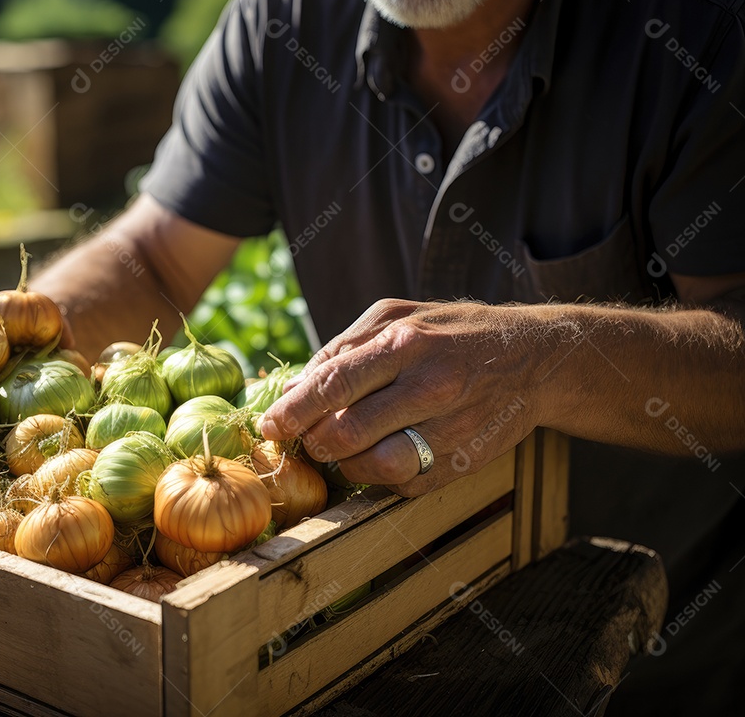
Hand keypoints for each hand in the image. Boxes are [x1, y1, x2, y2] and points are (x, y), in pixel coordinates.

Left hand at [258, 299, 551, 495]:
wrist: (534, 358)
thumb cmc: (452, 332)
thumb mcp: (396, 317)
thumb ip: (340, 350)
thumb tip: (290, 389)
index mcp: (406, 344)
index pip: (332, 386)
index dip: (292, 413)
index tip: (270, 428)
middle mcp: (429, 387)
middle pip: (345, 433)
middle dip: (313, 442)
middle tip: (307, 438)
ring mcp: (449, 430)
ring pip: (372, 467)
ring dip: (345, 463)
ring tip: (344, 447)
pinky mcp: (462, 464)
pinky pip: (403, 485)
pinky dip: (379, 477)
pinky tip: (382, 453)